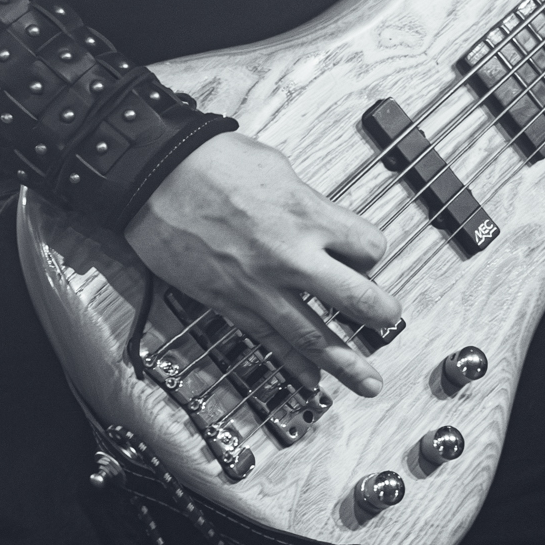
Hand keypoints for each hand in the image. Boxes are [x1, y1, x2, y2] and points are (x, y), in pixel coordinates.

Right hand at [125, 130, 395, 397]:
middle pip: (355, 297)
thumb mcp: (276, 168)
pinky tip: (311, 381)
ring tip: (368, 383)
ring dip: (345, 362)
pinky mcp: (230, 302)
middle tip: (391, 321)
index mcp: (308, 215)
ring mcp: (260, 285)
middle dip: (380, 313)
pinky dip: (292, 363)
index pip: (368, 247)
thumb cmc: (211, 162)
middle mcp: (291, 256)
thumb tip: (319, 218)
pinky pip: (269, 339)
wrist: (154, 177)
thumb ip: (305, 202)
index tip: (367, 255)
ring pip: (314, 333)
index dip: (372, 252)